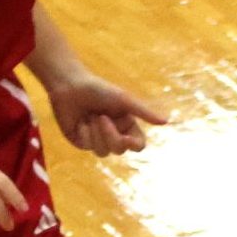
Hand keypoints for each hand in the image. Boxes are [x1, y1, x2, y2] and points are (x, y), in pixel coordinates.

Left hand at [45, 72, 167, 155]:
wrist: (69, 85)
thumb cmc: (99, 89)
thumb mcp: (124, 100)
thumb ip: (144, 112)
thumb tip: (167, 121)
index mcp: (127, 127)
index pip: (137, 145)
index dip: (134, 145)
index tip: (128, 140)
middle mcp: (114, 136)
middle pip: (119, 150)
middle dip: (109, 134)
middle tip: (100, 116)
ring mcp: (98, 141)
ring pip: (103, 152)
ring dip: (96, 132)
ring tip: (90, 116)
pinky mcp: (82, 142)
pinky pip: (88, 146)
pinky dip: (84, 132)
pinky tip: (79, 121)